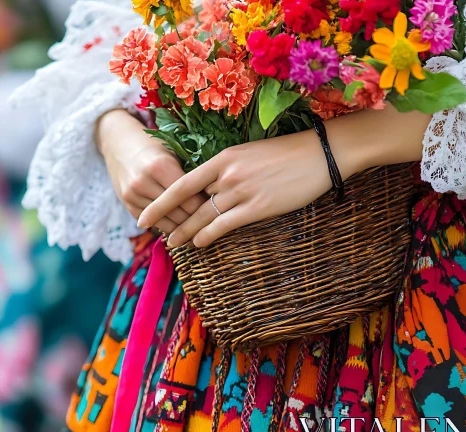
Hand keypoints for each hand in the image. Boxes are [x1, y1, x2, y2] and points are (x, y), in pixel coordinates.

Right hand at [97, 110, 205, 233]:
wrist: (119, 145)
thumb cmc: (154, 147)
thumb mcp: (172, 152)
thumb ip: (190, 173)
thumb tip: (215, 196)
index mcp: (161, 166)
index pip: (191, 196)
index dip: (208, 204)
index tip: (221, 208)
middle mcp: (145, 182)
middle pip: (180, 212)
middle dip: (199, 220)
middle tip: (215, 224)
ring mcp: (134, 196)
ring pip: (167, 223)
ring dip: (185, 228)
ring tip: (202, 230)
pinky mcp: (128, 205)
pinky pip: (154, 224)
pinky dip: (170, 227)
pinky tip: (183, 229)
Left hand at [138, 106, 430, 247]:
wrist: (321, 153)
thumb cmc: (288, 153)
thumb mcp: (250, 154)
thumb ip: (228, 170)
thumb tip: (211, 188)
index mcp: (223, 158)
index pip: (182, 183)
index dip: (161, 201)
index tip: (145, 213)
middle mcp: (227, 174)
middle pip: (188, 203)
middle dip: (169, 220)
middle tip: (153, 232)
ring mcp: (241, 190)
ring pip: (203, 216)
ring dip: (186, 232)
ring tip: (173, 243)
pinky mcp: (258, 206)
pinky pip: (224, 225)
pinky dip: (208, 236)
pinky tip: (200, 244)